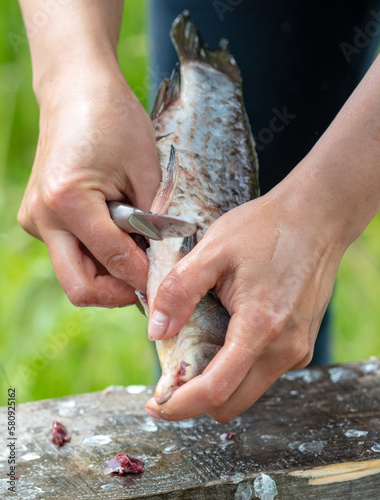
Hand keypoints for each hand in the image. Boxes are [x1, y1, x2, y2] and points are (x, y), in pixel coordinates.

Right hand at [18, 71, 160, 306]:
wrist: (77, 90)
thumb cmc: (114, 119)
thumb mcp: (146, 170)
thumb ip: (153, 222)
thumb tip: (161, 264)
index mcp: (67, 200)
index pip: (112, 261)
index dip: (144, 277)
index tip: (167, 281)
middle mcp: (42, 217)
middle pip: (80, 287)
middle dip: (118, 292)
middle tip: (148, 281)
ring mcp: (35, 220)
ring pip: (74, 274)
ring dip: (108, 275)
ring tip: (136, 252)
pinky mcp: (38, 218)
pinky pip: (70, 254)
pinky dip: (97, 256)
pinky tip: (118, 236)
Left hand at [145, 181, 345, 421]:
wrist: (316, 218)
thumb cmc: (265, 229)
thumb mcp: (213, 249)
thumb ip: (180, 290)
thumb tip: (157, 332)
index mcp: (260, 326)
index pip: (217, 390)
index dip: (181, 406)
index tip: (156, 406)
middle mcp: (285, 348)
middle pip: (232, 402)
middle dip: (196, 400)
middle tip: (170, 380)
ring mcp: (297, 349)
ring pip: (247, 389)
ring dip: (217, 382)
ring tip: (195, 350)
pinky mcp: (300, 343)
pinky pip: (262, 371)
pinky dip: (237, 366)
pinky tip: (224, 335)